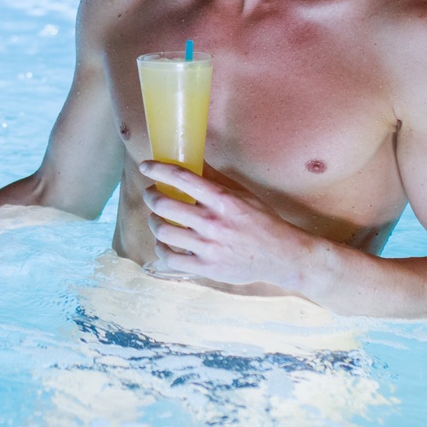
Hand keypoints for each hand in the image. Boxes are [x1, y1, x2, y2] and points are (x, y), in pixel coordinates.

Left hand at [139, 161, 327, 289]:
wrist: (280, 256)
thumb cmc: (262, 221)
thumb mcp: (242, 193)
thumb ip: (216, 178)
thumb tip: (193, 159)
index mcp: (222, 199)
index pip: (181, 178)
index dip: (158, 169)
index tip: (146, 166)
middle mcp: (212, 222)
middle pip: (164, 204)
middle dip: (151, 196)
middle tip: (151, 194)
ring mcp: (208, 247)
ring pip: (163, 231)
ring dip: (153, 221)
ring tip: (156, 218)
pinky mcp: (206, 268)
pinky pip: (170, 258)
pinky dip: (161, 248)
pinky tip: (163, 243)